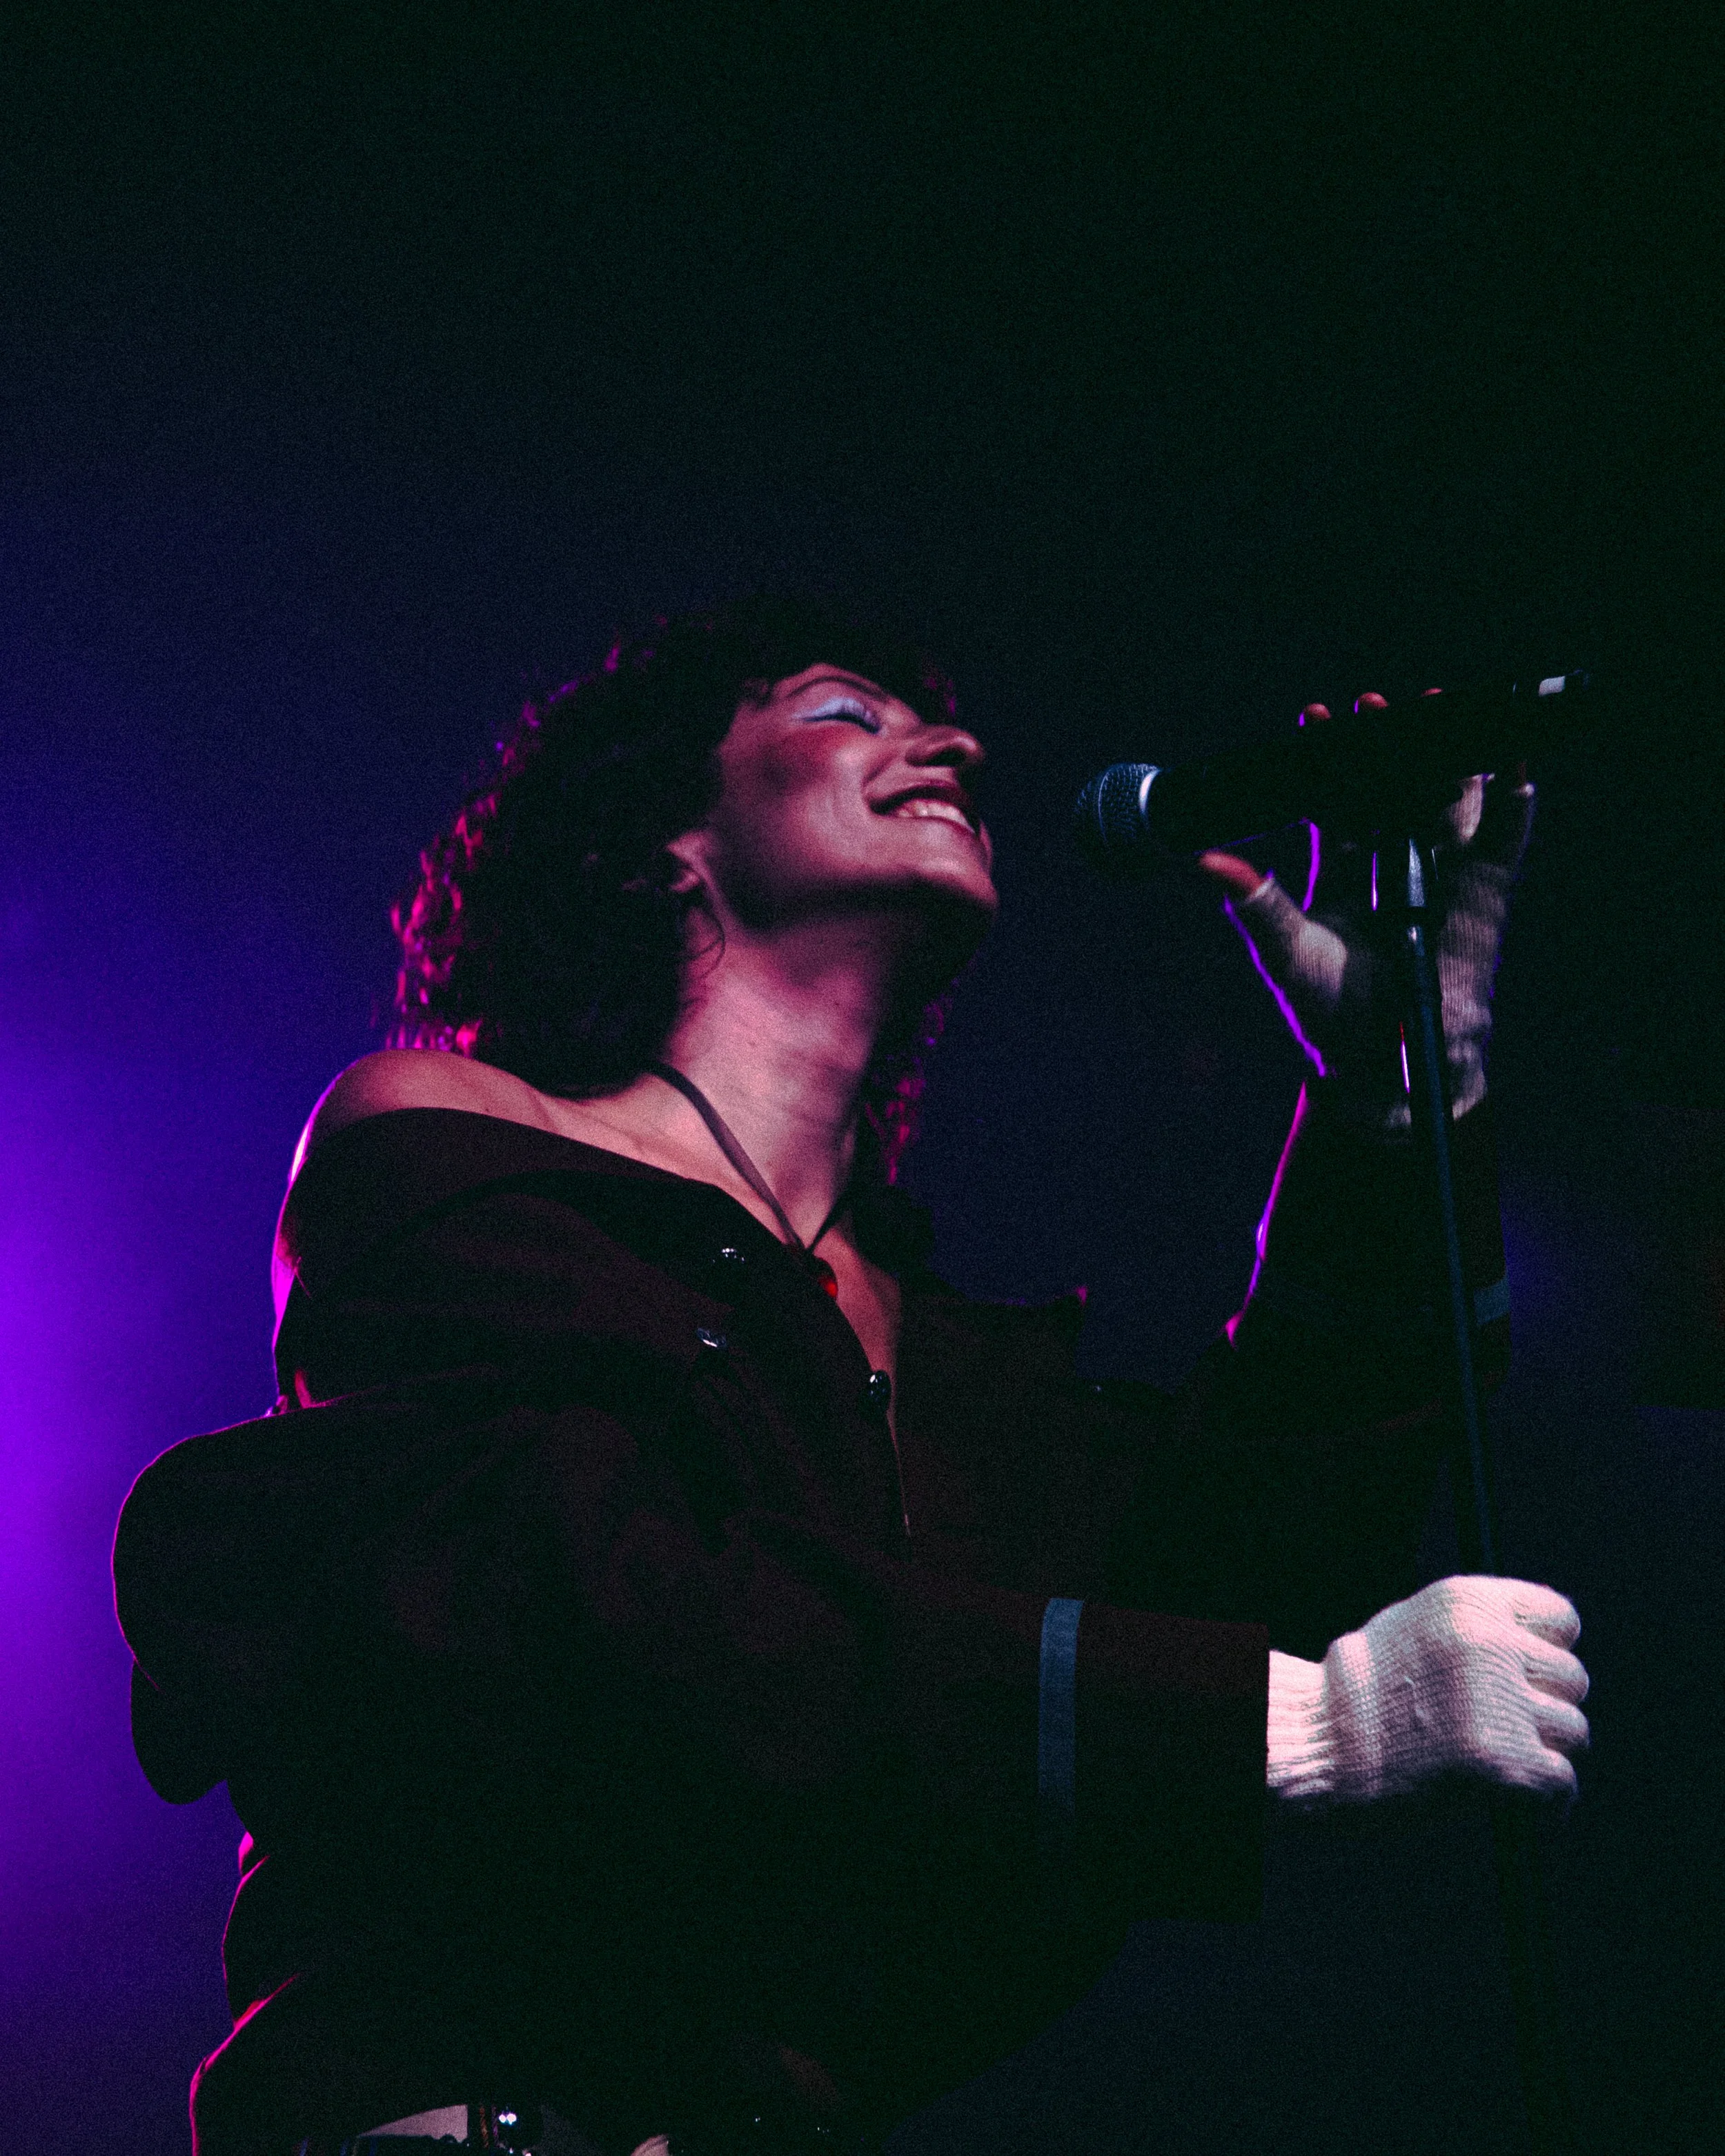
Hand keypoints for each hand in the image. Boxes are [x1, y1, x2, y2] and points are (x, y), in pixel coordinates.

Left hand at [1200, 693, 1534, 1126]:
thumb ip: (1255, 903)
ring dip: (1449, 756)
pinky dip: (1513, 802)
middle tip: (1375, 701)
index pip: (1335, 801)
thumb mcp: (1286, 952)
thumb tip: (1201, 860)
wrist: (1387, 1071)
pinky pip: (1504, 840)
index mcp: (1343, 872)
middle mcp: (1394, 865)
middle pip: (1394, 788)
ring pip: (1449, 802)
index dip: (1327, 760)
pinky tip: (1514, 763)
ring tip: (1443, 707)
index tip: (1314, 718)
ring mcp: (1442, 877)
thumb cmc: (1331, 1017)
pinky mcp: (1484, 897)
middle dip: (1388, 743)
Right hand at [1267, 1575, 1589, 1808]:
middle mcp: (1491, 1645)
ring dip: (1545, 1753)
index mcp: (1469, 1603)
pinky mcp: (1508, 1764)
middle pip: (1571, 1678)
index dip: (1547, 1651)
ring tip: (1501, 1766)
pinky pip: (1561, 1782)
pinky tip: (1518, 1806)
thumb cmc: (1361, 1695)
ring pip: (1573, 1731)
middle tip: (1508, 1731)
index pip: (1559, 1619)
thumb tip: (1538, 1651)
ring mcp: (1501, 1705)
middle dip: (1546, 1706)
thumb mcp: (1413, 1628)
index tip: (1527, 1678)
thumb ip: (1476, 1631)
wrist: (1322, 1749)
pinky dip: (1547, 1803)